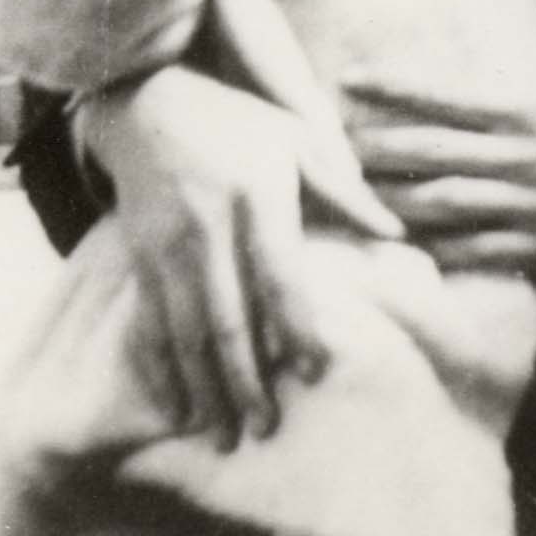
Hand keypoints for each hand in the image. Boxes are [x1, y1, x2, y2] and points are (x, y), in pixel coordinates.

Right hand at [79, 65, 335, 446]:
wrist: (144, 99)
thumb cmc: (238, 122)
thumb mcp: (296, 139)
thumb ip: (344, 190)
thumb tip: (398, 235)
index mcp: (257, 192)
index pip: (280, 271)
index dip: (297, 324)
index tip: (317, 371)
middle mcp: (208, 223)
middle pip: (228, 316)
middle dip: (245, 379)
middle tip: (264, 429)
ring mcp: (166, 243)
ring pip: (184, 331)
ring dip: (203, 388)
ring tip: (225, 436)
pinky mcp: (137, 256)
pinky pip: (147, 324)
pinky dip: (160, 371)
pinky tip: (177, 409)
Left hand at [350, 61, 535, 281]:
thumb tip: (534, 4)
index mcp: (533, 105)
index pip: (444, 94)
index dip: (391, 88)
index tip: (349, 82)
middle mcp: (521, 155)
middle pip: (426, 151)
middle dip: (372, 148)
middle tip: (331, 145)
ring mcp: (527, 208)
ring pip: (438, 203)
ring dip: (390, 198)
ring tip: (354, 194)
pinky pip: (471, 253)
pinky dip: (432, 247)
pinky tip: (404, 242)